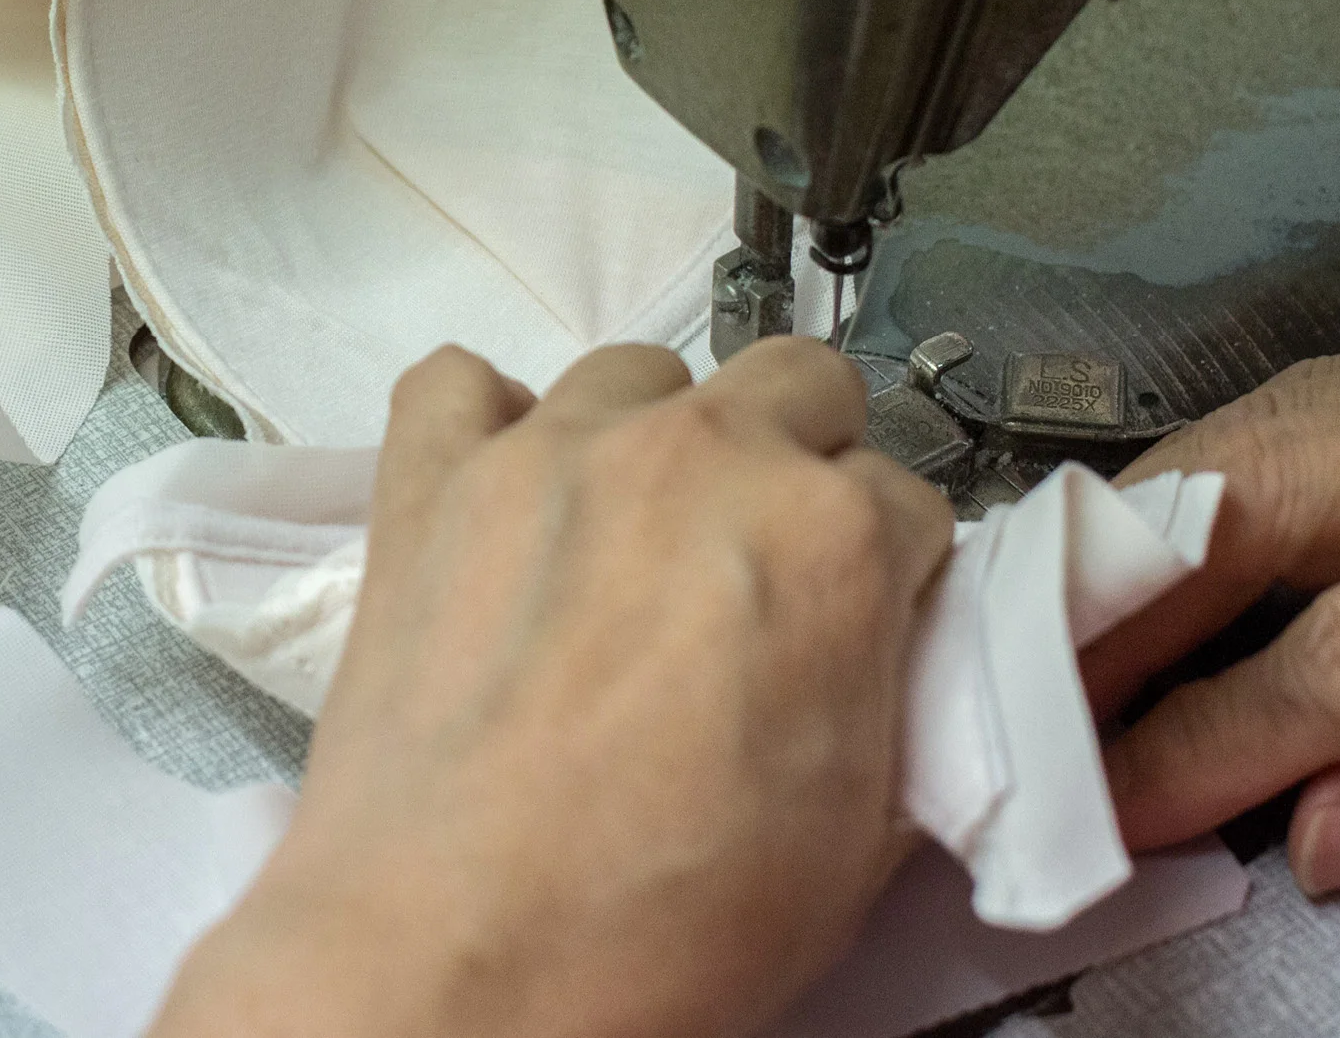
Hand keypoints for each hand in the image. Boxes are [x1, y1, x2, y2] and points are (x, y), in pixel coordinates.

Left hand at [152, 338, 955, 1037]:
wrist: (458, 967)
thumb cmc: (669, 924)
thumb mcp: (858, 839)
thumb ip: (890, 698)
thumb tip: (881, 652)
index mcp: (833, 536)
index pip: (907, 501)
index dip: (887, 571)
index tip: (855, 626)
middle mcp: (705, 454)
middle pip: (800, 383)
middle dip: (805, 459)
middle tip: (762, 567)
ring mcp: (557, 450)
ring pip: (643, 372)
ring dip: (658, 438)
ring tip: (628, 543)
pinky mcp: (432, 480)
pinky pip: (461, 383)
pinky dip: (489, 426)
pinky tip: (504, 499)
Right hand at [1086, 304, 1339, 896]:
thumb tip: (1314, 834)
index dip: (1206, 742)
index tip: (1115, 798)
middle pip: (1258, 495)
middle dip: (1121, 598)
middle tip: (1033, 679)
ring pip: (1265, 419)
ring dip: (1147, 520)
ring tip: (1071, 614)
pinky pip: (1313, 390)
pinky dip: (1220, 465)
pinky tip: (1176, 528)